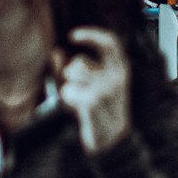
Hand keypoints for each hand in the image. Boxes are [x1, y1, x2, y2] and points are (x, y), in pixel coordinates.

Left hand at [54, 27, 131, 155]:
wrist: (112, 142)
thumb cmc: (98, 111)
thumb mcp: (89, 86)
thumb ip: (71, 69)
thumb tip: (56, 52)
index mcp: (121, 69)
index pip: (110, 42)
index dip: (91, 35)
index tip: (72, 36)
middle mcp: (117, 76)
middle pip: (80, 61)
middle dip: (71, 73)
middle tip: (77, 89)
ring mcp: (106, 88)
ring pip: (72, 74)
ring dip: (69, 86)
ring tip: (78, 100)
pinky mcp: (94, 100)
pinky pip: (68, 90)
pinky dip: (68, 98)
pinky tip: (77, 109)